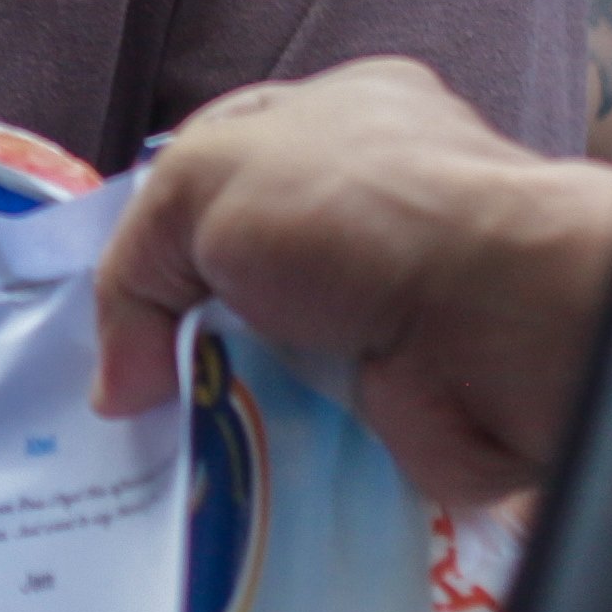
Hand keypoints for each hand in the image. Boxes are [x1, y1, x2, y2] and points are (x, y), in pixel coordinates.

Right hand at [89, 57, 611, 511]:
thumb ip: (135, 267)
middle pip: (234, 280)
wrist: (507, 318)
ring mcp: (389, 310)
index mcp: (333, 122)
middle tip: (116, 395)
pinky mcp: (404, 401)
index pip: (215, 172)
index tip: (104, 306)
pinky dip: (263, 466)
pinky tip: (204, 488)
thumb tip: (118, 384)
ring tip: (140, 457)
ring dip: (215, 409)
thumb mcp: (200, 183)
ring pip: (267, 368)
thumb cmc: (358, 211)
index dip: (152, 233)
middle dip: (174, 336)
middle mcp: (366, 212)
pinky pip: (310, 440)